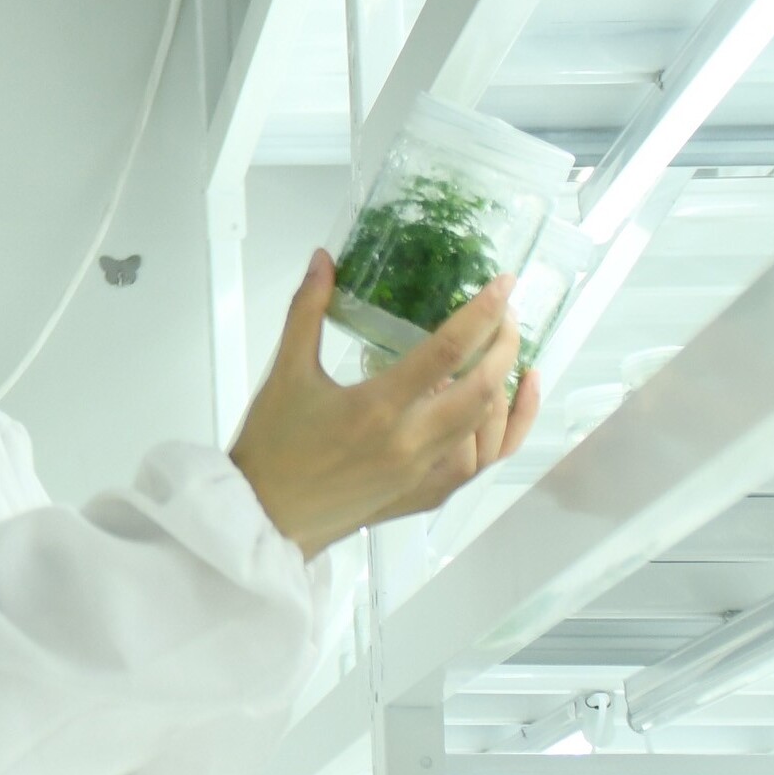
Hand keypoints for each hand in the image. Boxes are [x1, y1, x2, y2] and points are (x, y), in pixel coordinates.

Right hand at [227, 248, 541, 554]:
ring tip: (502, 353)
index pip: (447, 352)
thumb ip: (307, 312)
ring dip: (503, 386)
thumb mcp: (285, 372)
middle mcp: (409, 442)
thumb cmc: (272, 445)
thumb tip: (323, 259)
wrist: (266, 515)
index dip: (482, 314)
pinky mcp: (423, 493)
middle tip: (507, 316)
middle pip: (482, 390)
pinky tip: (502, 407)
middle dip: (505, 346)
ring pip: (487, 428)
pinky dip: (498, 432)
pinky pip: (477, 462)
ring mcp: (421, 472)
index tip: (504, 284)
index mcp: (376, 407)